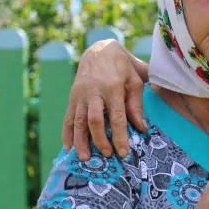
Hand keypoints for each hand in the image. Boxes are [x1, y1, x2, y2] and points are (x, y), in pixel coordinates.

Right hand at [62, 39, 148, 159]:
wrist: (99, 50)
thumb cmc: (122, 67)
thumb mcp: (135, 80)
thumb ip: (136, 104)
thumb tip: (141, 128)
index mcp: (112, 88)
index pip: (116, 116)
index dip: (120, 136)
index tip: (123, 152)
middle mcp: (94, 92)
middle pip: (94, 120)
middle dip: (100, 140)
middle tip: (107, 156)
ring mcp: (80, 95)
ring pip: (78, 121)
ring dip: (80, 141)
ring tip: (84, 158)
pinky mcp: (72, 97)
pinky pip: (68, 117)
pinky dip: (67, 133)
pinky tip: (68, 147)